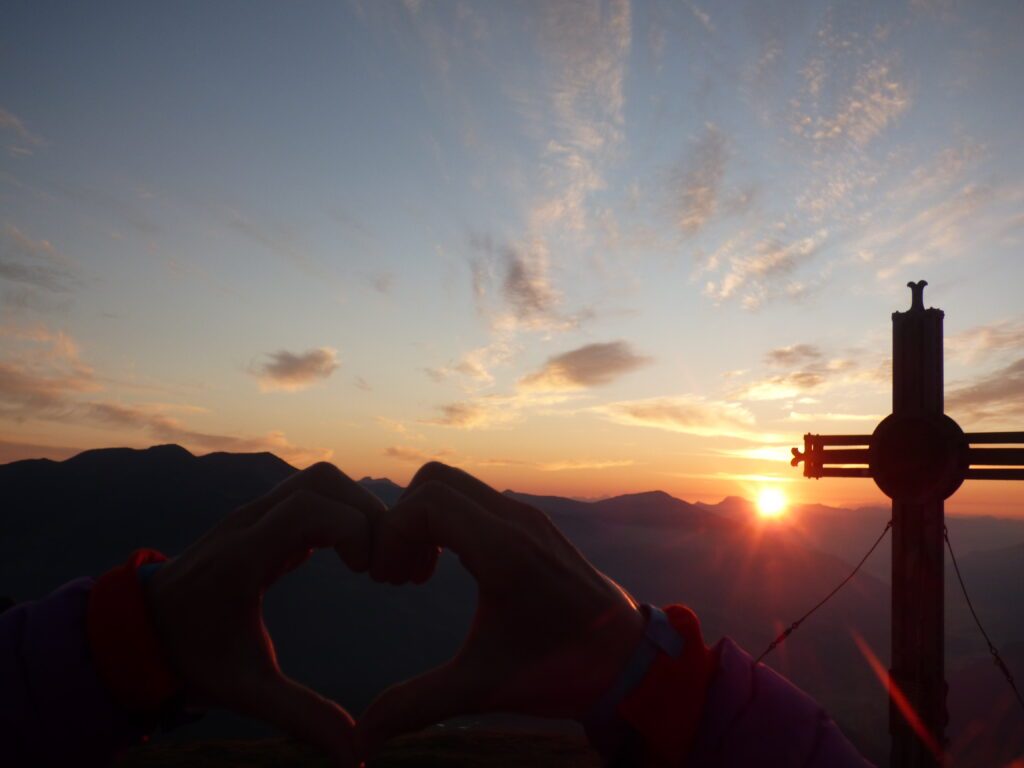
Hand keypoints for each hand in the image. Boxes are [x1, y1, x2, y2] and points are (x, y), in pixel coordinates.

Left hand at [144, 462, 383, 765]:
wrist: (139, 632)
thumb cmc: (191, 659)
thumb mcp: (246, 690)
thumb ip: (301, 716)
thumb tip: (355, 757)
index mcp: (243, 557)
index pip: (307, 507)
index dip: (353, 528)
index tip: (370, 573)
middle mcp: (249, 524)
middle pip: (322, 481)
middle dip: (367, 513)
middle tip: (385, 565)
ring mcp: (256, 516)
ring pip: (320, 481)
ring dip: (358, 510)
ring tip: (376, 561)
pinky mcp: (265, 520)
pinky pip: (313, 497)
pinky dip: (343, 516)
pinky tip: (356, 558)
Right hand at [358, 462, 645, 753]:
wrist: (629, 660)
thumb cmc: (561, 670)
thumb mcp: (484, 687)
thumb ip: (417, 704)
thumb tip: (362, 737)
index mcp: (504, 552)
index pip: (427, 503)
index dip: (392, 534)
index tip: (387, 580)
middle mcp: (517, 522)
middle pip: (435, 481)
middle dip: (403, 522)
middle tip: (397, 575)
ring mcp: (529, 519)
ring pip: (457, 486)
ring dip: (426, 520)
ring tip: (419, 574)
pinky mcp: (534, 525)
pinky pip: (477, 500)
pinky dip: (450, 522)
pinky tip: (450, 569)